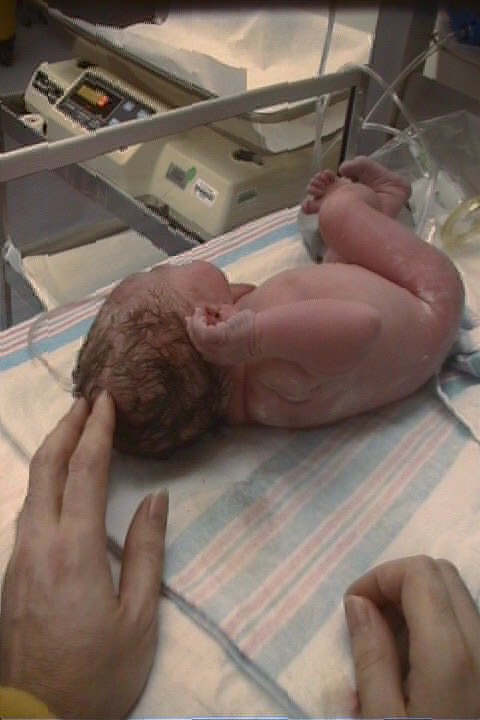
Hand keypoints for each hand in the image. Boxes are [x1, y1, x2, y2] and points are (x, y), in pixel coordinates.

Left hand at [0, 392, 167, 718]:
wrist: (36, 718)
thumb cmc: (98, 672)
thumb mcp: (139, 617)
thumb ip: (147, 551)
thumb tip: (157, 498)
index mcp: (74, 549)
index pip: (84, 472)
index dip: (97, 431)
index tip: (107, 400)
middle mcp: (38, 543)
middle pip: (46, 468)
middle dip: (65, 427)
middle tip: (86, 400)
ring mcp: (18, 557)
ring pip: (31, 487)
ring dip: (51, 451)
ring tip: (72, 430)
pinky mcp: (11, 574)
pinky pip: (26, 510)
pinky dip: (43, 481)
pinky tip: (56, 482)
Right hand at [186, 304, 256, 364]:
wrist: (265, 333)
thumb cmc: (254, 327)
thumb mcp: (233, 323)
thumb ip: (222, 319)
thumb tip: (211, 309)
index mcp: (221, 356)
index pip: (201, 347)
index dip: (195, 333)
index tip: (193, 319)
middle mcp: (216, 356)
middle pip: (196, 342)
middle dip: (193, 326)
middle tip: (196, 312)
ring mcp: (216, 349)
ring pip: (195, 336)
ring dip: (195, 321)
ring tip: (200, 310)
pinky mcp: (218, 339)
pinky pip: (199, 330)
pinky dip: (198, 319)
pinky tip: (203, 310)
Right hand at [344, 555, 479, 717]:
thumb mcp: (382, 719)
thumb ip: (370, 657)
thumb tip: (358, 603)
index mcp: (450, 653)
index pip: (419, 571)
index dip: (379, 577)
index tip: (352, 606)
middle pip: (441, 573)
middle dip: (396, 583)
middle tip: (367, 619)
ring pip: (454, 594)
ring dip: (415, 601)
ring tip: (386, 643)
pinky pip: (464, 622)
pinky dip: (434, 622)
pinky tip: (412, 660)